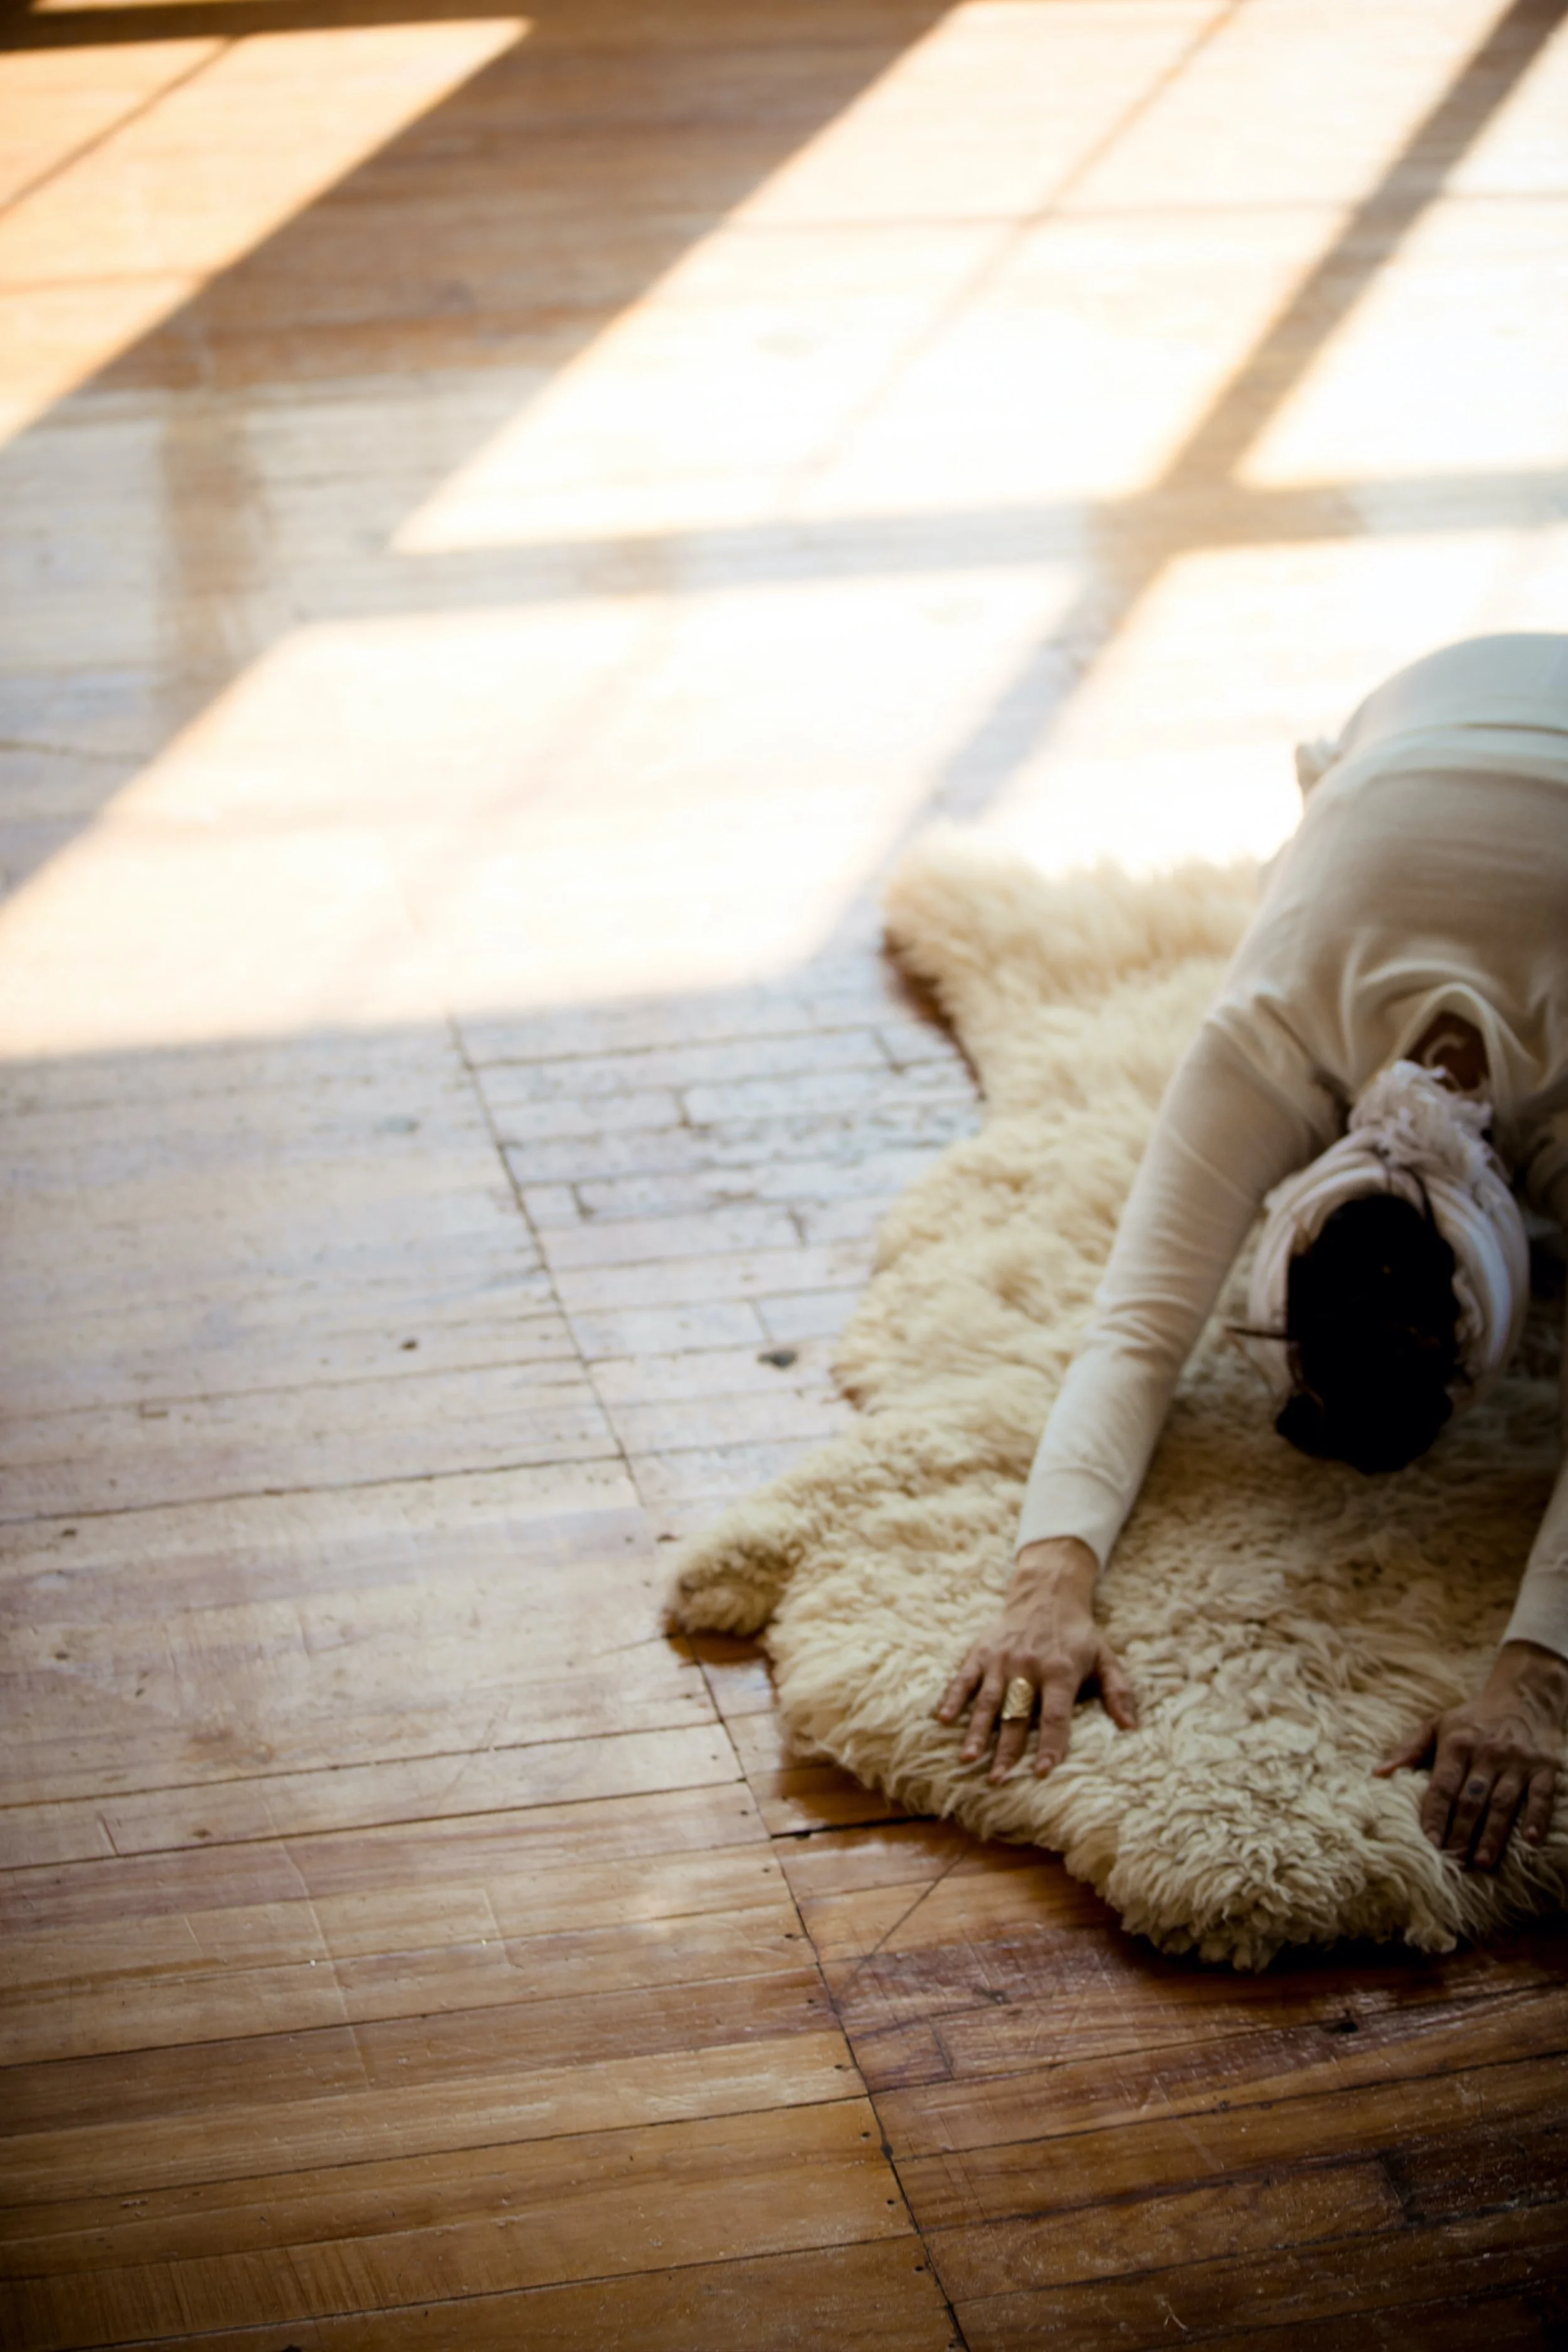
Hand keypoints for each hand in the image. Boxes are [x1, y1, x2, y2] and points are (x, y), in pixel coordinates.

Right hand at [934, 1536, 1136, 1783]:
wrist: (1047, 1592)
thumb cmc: (1078, 1634)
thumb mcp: (1106, 1658)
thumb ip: (1119, 1692)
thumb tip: (1130, 1727)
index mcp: (1060, 1670)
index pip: (1055, 1715)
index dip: (1049, 1744)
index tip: (1042, 1771)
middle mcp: (1029, 1666)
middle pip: (1016, 1715)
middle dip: (1006, 1750)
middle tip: (998, 1780)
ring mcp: (1002, 1660)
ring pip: (988, 1701)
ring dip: (977, 1731)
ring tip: (968, 1758)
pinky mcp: (982, 1652)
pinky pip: (965, 1678)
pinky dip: (953, 1698)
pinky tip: (943, 1719)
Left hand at [1376, 1641, 1567, 1869]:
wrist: (1523, 1697)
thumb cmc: (1472, 1719)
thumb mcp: (1436, 1725)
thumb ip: (1408, 1750)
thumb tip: (1378, 1774)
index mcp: (1457, 1744)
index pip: (1443, 1785)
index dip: (1435, 1813)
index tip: (1429, 1840)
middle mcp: (1487, 1753)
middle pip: (1472, 1799)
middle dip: (1462, 1832)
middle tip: (1455, 1861)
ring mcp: (1518, 1761)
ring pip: (1503, 1802)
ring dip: (1493, 1834)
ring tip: (1482, 1861)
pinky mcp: (1545, 1767)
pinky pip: (1542, 1796)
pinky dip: (1537, 1818)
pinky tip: (1530, 1840)